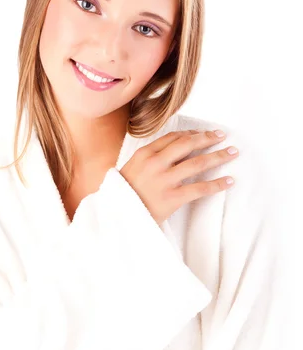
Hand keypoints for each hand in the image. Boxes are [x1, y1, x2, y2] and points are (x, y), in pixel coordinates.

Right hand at [119, 129, 237, 224]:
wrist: (117, 216)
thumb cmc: (125, 192)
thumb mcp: (132, 167)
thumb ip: (151, 157)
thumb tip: (175, 148)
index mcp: (145, 153)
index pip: (173, 137)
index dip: (191, 133)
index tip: (203, 133)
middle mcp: (156, 163)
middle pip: (188, 145)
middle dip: (208, 138)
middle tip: (222, 136)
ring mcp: (165, 180)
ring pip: (198, 163)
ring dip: (218, 156)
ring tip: (232, 153)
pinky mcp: (172, 197)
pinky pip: (200, 188)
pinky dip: (217, 184)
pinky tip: (229, 181)